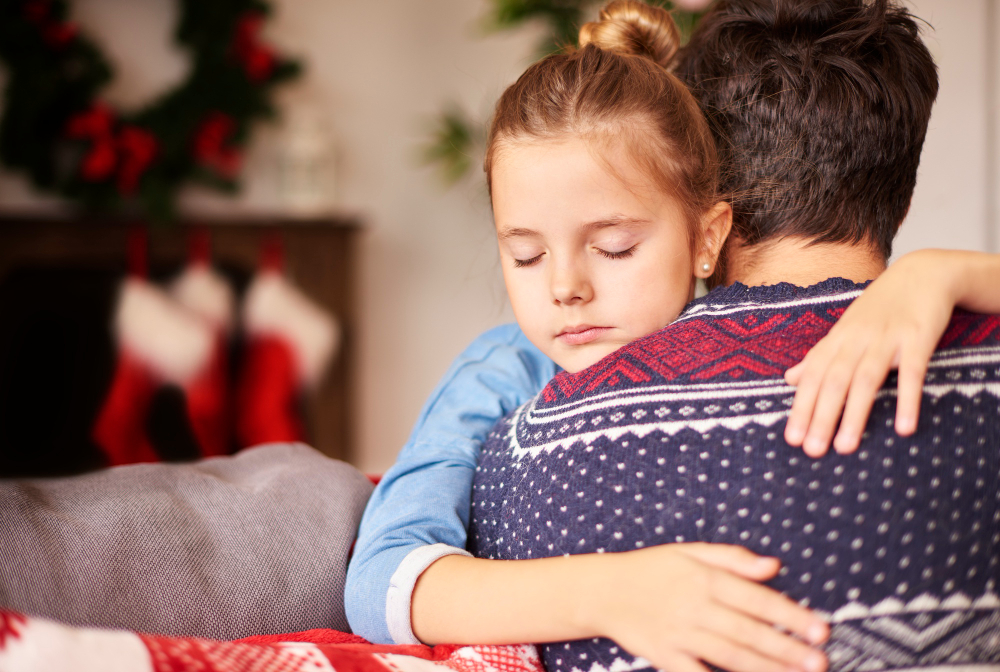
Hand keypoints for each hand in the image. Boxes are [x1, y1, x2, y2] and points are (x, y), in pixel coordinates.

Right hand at [590, 543, 827, 671]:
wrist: (602, 590)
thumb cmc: (651, 569)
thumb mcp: (689, 552)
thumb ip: (733, 558)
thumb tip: (773, 566)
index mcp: (703, 578)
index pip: (755, 598)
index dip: (789, 614)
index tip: (819, 628)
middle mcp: (694, 606)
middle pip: (747, 631)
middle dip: (786, 648)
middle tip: (819, 661)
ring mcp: (678, 633)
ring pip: (729, 655)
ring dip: (766, 668)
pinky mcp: (664, 656)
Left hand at [783, 250, 958, 455]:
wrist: (921, 274)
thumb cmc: (878, 309)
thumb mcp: (844, 330)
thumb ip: (819, 357)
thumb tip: (789, 379)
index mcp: (837, 340)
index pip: (812, 377)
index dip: (801, 407)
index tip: (792, 439)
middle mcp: (856, 340)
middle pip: (833, 381)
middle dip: (821, 417)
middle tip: (812, 451)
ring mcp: (887, 339)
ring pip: (864, 379)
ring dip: (854, 415)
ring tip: (845, 448)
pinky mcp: (917, 339)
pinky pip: (912, 373)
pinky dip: (907, 399)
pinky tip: (904, 428)